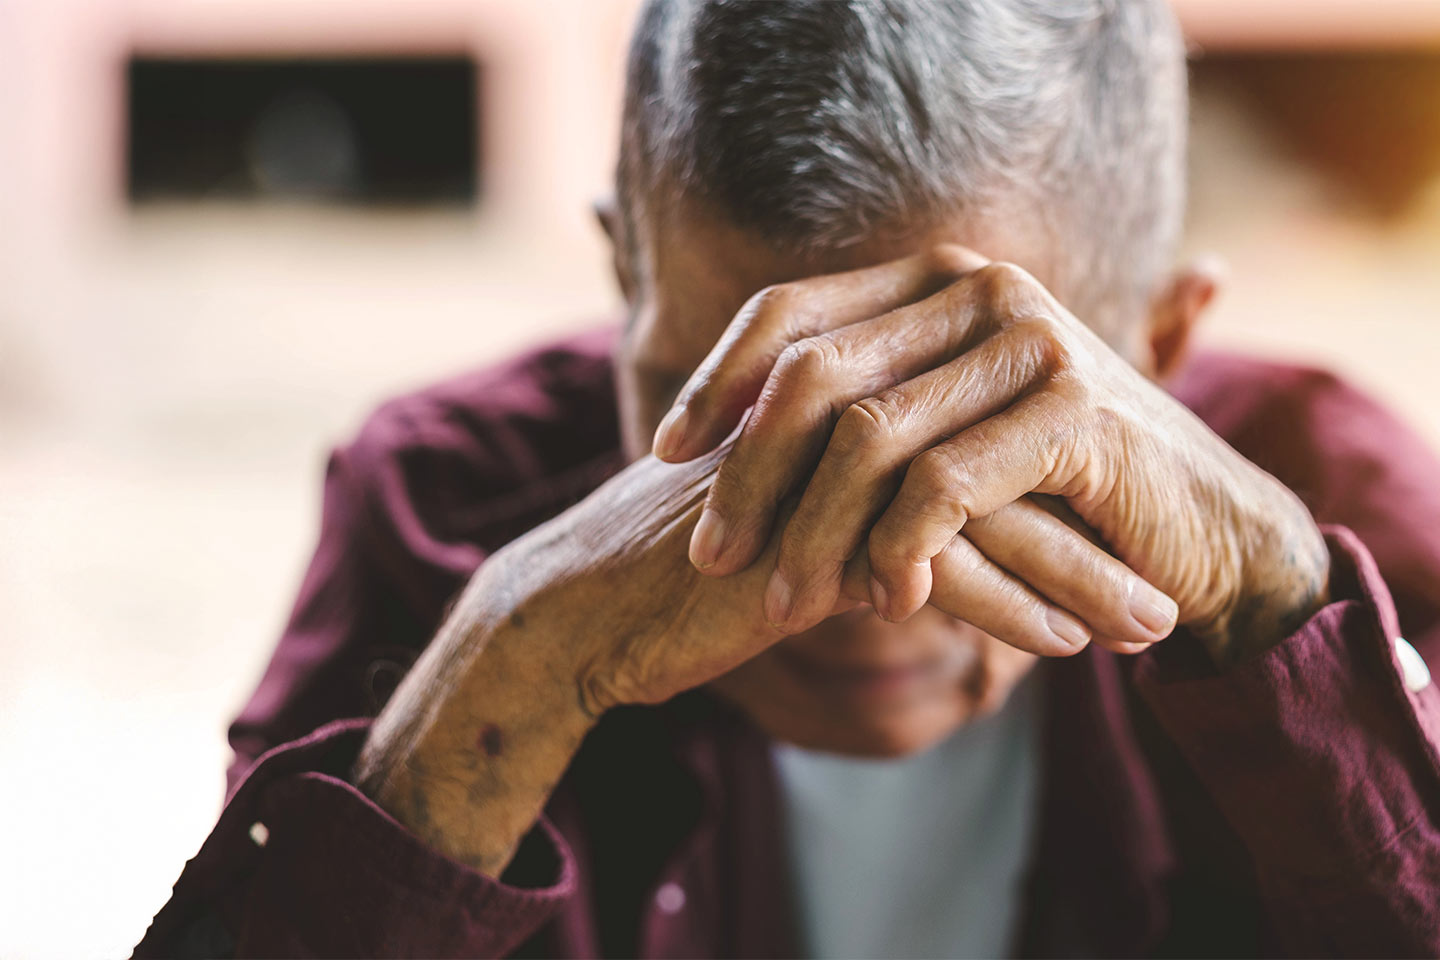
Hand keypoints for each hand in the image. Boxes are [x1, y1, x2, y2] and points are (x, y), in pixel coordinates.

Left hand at [654, 244, 1329, 662]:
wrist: (1201, 530)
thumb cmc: (1051, 493)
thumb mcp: (943, 439)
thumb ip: (859, 417)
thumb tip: (719, 444)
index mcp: (935, 281)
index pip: (788, 312)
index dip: (714, 381)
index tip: (662, 455)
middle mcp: (979, 290)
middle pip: (811, 376)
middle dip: (746, 474)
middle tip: (709, 555)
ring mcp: (1030, 342)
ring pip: (869, 439)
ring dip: (813, 534)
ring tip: (782, 603)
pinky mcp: (1074, 412)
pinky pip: (945, 487)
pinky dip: (901, 550)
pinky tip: (887, 603)